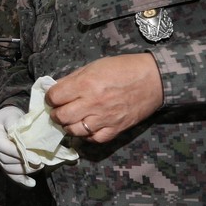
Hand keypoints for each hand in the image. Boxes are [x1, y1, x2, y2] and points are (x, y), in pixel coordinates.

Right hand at [0, 106, 41, 186]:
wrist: (5, 118)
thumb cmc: (10, 115)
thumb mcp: (13, 115)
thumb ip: (16, 125)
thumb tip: (25, 142)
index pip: (3, 147)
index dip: (19, 154)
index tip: (36, 158)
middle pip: (6, 160)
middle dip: (24, 163)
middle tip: (41, 163)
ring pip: (8, 169)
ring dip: (24, 170)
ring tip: (39, 167)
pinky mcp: (2, 162)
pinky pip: (9, 174)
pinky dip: (21, 180)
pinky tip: (31, 184)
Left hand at [46, 54, 162, 141]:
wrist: (154, 79)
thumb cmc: (123, 68)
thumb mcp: (94, 66)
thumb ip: (73, 79)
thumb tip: (56, 89)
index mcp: (85, 84)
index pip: (54, 97)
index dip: (51, 97)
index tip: (54, 97)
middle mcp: (92, 103)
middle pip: (61, 116)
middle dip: (56, 113)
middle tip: (60, 110)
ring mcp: (104, 119)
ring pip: (74, 131)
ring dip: (69, 126)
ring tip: (73, 119)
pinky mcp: (115, 129)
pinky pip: (94, 139)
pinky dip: (88, 135)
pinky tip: (88, 127)